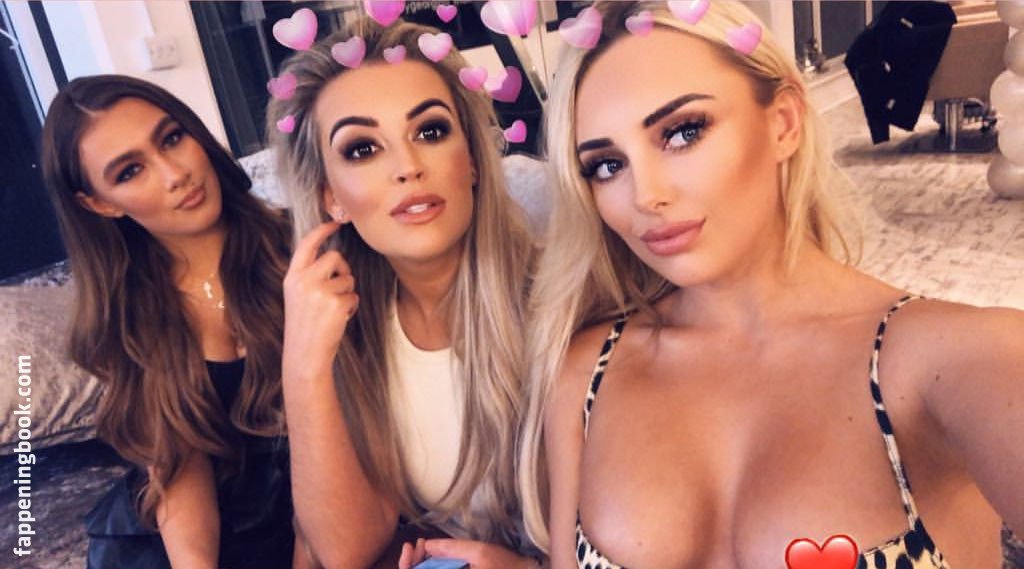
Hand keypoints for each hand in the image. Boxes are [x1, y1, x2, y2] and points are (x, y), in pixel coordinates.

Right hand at [282, 221, 357, 379]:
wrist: (304, 354)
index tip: (334, 224)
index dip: (322, 231)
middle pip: (334, 257)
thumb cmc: (304, 327)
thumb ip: (309, 276)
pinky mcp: (336, 303)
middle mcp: (304, 280)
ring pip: (348, 278)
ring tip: (333, 310)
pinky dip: (351, 306)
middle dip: (343, 269)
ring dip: (347, 292)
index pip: (307, 245)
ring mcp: (320, 291)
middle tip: (339, 286)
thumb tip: (333, 259)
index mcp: (292, 277)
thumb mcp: (297, 296)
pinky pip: (354, 295)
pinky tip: (338, 319)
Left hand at [399, 538, 536, 568]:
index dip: (409, 565)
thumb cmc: (507, 567)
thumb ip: (453, 549)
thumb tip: (428, 545)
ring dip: (424, 565)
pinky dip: (435, 567)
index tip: (412, 547)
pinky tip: (435, 556)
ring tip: (425, 547)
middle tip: (418, 544)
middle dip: (415, 564)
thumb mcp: (480, 553)